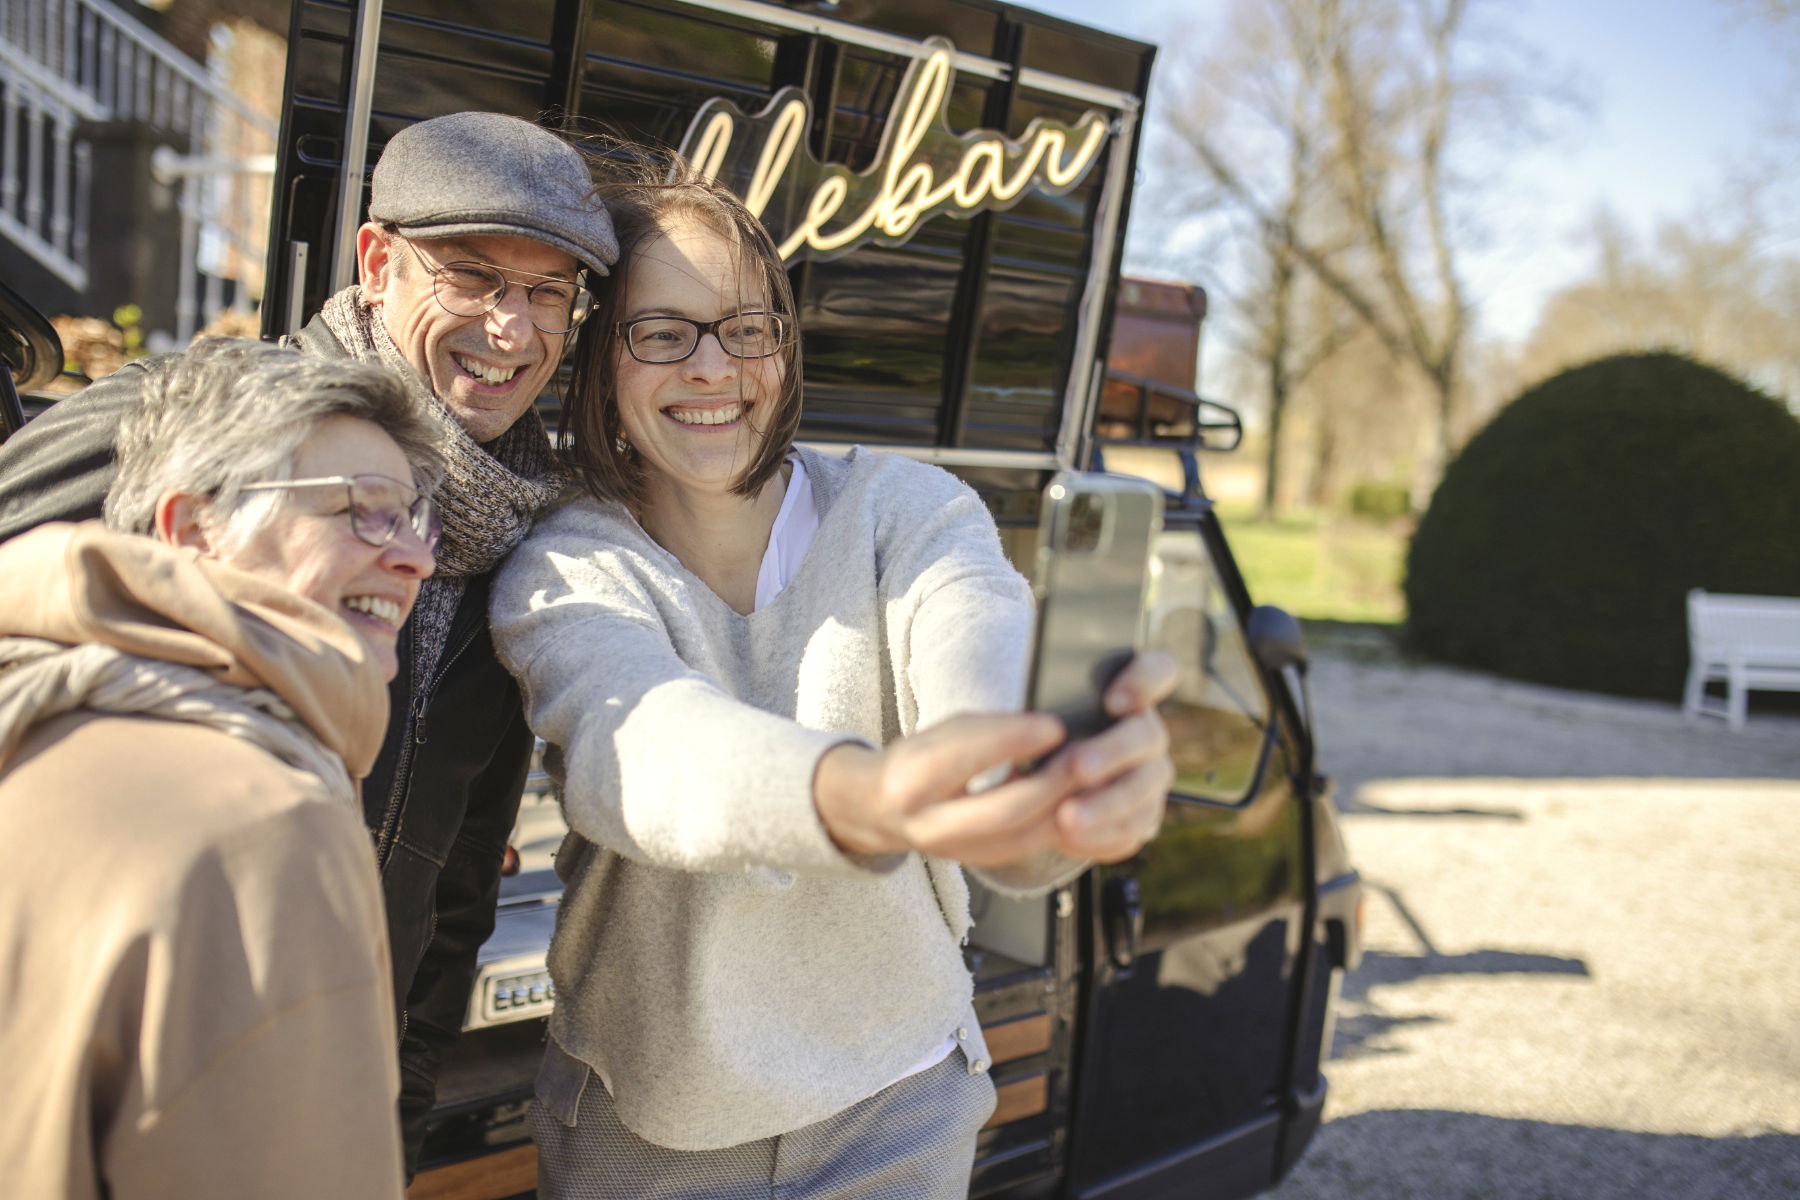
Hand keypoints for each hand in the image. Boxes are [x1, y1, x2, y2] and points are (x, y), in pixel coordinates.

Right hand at [814, 713, 1074, 866]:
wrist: (877, 811)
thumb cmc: (915, 762)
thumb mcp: (940, 734)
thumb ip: (988, 733)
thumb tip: (1050, 731)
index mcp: (911, 778)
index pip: (966, 757)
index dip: (1013, 740)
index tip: (1053, 725)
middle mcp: (929, 822)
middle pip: (1003, 810)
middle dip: (1053, 785)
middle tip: (1088, 759)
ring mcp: (954, 851)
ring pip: (1023, 837)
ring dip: (1065, 809)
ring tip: (1093, 781)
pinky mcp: (978, 862)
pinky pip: (1028, 848)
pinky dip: (1057, 824)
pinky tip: (1079, 804)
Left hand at [1047, 649, 1177, 862]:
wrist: (1035, 785)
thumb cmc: (1036, 734)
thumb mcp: (1036, 711)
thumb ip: (1045, 703)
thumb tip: (1030, 715)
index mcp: (1128, 693)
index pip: (1159, 670)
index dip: (1146, 681)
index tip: (1113, 700)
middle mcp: (1145, 734)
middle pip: (1148, 736)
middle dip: (1112, 752)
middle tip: (1077, 766)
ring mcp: (1148, 778)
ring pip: (1143, 790)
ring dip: (1106, 805)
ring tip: (1066, 818)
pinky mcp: (1139, 817)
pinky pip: (1131, 829)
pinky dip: (1100, 836)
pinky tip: (1069, 838)